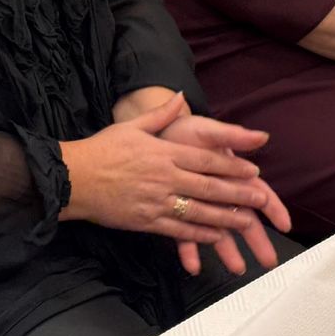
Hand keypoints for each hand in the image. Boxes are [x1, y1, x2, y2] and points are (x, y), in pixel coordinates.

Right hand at [60, 92, 269, 246]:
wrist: (73, 178)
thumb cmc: (101, 150)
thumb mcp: (132, 126)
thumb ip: (161, 114)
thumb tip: (181, 96)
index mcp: (163, 153)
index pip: (205, 160)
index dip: (232, 166)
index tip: (253, 170)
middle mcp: (164, 178)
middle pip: (209, 187)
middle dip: (238, 193)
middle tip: (261, 199)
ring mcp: (156, 202)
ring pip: (199, 212)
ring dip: (226, 218)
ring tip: (247, 222)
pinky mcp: (146, 222)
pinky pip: (179, 231)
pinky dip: (200, 235)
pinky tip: (216, 238)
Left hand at [159, 114, 292, 275]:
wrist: (154, 135)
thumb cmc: (184, 131)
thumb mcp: (209, 131)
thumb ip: (233, 136)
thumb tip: (261, 136)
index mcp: (232, 174)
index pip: (259, 194)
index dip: (273, 209)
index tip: (284, 225)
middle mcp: (220, 193)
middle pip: (244, 219)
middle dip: (257, 240)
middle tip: (269, 260)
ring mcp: (200, 205)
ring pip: (218, 231)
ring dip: (227, 250)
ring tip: (237, 268)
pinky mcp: (178, 212)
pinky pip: (184, 235)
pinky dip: (190, 251)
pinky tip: (193, 265)